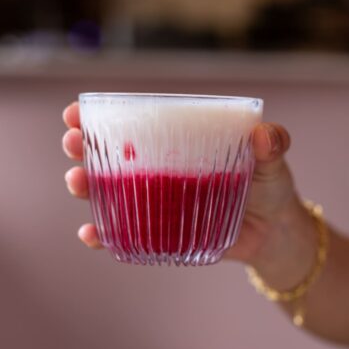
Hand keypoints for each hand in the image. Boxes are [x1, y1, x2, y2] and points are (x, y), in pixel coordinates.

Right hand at [62, 101, 310, 268]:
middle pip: (109, 156)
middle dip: (81, 148)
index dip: (98, 118)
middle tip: (72, 143)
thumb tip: (263, 136)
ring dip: (86, 187)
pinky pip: (124, 235)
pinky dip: (104, 235)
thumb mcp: (272, 161)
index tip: (76, 112)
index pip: (132, 125)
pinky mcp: (160, 235)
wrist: (276, 233)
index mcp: (178, 143)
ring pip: (108, 194)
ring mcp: (156, 204)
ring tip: (77, 182)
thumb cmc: (270, 187)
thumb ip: (273, 144)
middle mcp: (158, 171)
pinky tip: (90, 234)